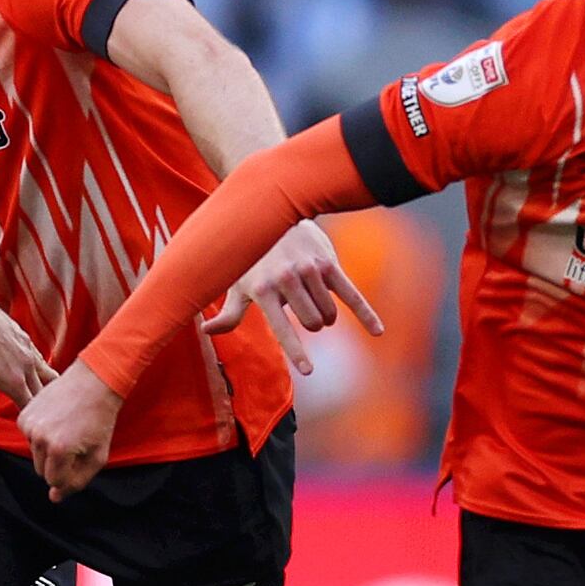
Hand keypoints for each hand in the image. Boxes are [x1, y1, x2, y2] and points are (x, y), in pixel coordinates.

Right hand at [14, 364, 121, 498]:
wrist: (93, 381)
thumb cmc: (100, 419)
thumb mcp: (98, 455)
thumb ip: (77, 481)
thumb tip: (54, 497)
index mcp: (59, 449)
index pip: (54, 481)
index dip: (70, 475)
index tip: (81, 459)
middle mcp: (39, 438)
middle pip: (41, 470)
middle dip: (58, 464)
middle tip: (75, 444)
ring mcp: (28, 425)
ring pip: (35, 455)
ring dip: (49, 450)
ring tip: (67, 430)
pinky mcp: (23, 415)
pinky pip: (29, 439)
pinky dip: (41, 436)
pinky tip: (56, 421)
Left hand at [223, 222, 380, 376]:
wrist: (274, 214)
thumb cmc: (253, 257)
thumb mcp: (238, 283)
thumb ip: (229, 312)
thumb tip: (207, 331)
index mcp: (263, 290)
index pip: (283, 329)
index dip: (297, 352)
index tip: (309, 371)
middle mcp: (287, 280)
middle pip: (314, 323)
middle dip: (313, 324)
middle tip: (304, 310)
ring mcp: (310, 271)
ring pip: (329, 314)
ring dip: (325, 315)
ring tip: (313, 300)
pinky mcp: (329, 263)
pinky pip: (352, 294)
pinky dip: (367, 315)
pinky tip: (378, 332)